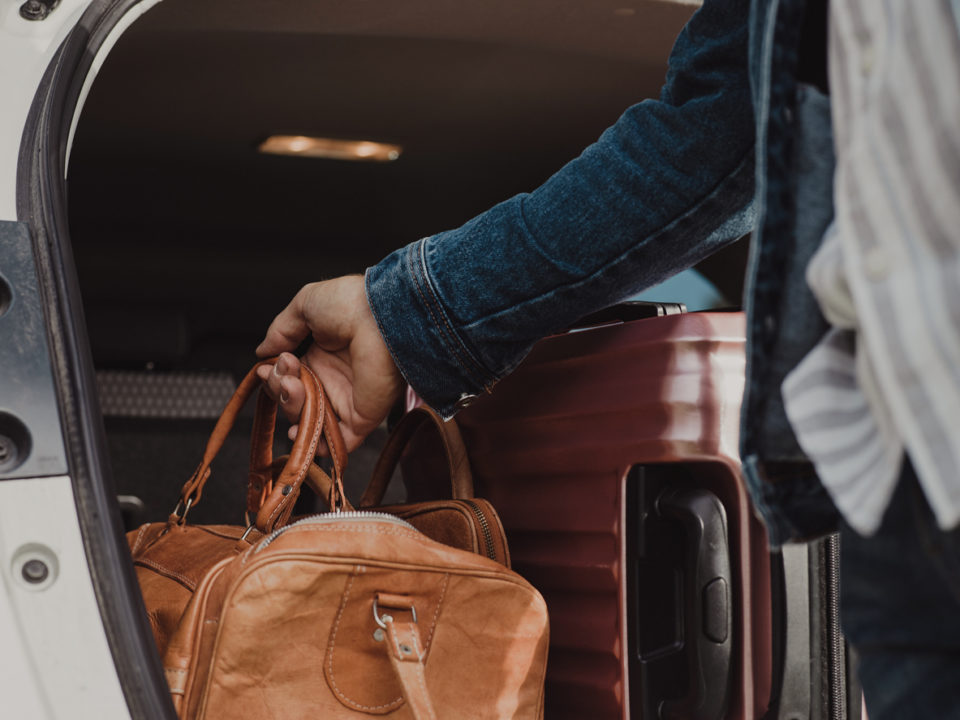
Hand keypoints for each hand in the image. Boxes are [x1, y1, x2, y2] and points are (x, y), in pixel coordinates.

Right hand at [255, 275, 402, 452]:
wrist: (381, 316)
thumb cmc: (349, 303)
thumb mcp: (306, 306)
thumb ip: (280, 330)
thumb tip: (262, 352)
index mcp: (320, 354)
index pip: (288, 377)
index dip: (274, 376)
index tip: (267, 367)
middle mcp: (332, 379)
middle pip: (294, 400)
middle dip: (280, 389)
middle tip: (287, 371)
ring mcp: (347, 400)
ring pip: (309, 422)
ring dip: (291, 408)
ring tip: (293, 385)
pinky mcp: (361, 418)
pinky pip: (338, 443)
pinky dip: (318, 446)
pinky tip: (299, 432)